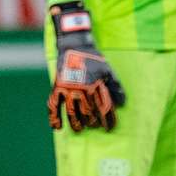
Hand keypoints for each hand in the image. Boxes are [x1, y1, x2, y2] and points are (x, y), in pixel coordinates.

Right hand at [47, 2, 125, 130]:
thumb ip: (115, 86)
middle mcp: (82, 89)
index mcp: (96, 85)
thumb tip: (122, 103)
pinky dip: (54, 117)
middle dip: (92, 122)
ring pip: (72, 112)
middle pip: (88, 112)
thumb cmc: (93, 59)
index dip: (108, 120)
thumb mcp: (108, 70)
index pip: (104, 108)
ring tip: (79, 129)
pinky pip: (53, 105)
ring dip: (76, 123)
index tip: (109, 128)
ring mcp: (68, 89)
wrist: (74, 46)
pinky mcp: (56, 87)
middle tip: (94, 126)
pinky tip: (57, 127)